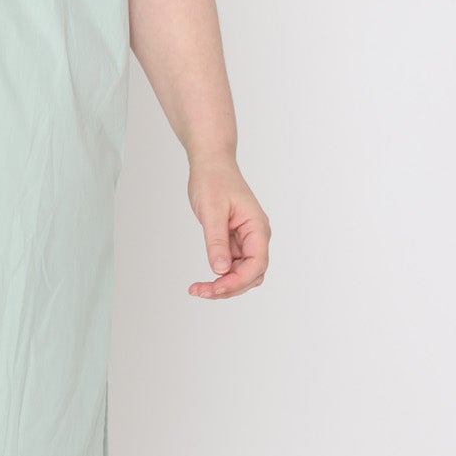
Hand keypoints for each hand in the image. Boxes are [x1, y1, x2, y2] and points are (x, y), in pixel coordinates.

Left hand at [186, 156, 269, 298]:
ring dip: (223, 286)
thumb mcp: (212, 211)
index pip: (257, 264)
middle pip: (251, 274)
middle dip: (229, 287)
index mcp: (257, 227)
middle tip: (200, 291)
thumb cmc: (213, 180)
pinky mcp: (235, 242)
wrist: (211, 164)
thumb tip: (221, 270)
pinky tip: (202, 282)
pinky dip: (219, 276)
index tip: (216, 287)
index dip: (238, 281)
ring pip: (241, 274)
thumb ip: (217, 241)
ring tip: (198, 289)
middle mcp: (256, 236)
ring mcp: (246, 240)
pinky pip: (232, 266)